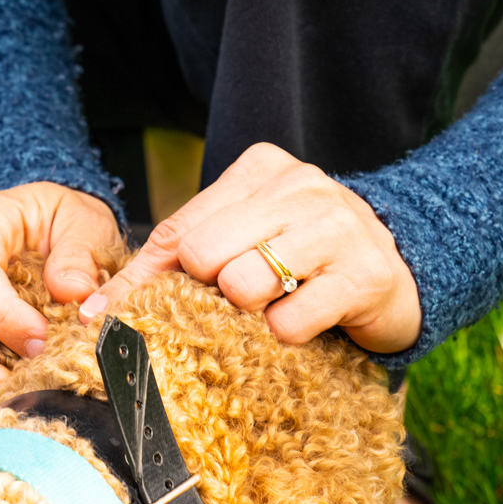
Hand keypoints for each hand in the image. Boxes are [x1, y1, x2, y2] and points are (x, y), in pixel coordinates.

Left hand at [80, 142, 420, 353]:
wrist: (407, 265)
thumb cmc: (307, 256)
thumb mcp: (246, 237)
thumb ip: (179, 259)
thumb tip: (95, 307)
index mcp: (262, 169)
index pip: (179, 228)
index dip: (142, 281)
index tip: (105, 317)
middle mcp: (300, 187)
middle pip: (205, 254)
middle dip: (209, 292)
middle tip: (237, 302)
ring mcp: (335, 227)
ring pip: (244, 285)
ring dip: (250, 313)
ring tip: (275, 306)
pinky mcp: (363, 275)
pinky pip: (289, 322)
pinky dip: (286, 335)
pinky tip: (306, 322)